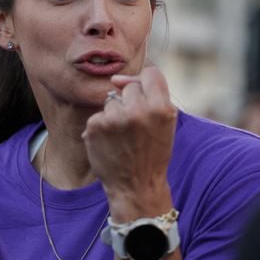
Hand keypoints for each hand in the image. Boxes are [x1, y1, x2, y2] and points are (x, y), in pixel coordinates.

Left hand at [82, 67, 176, 221]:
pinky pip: (99, 115)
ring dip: (116, 114)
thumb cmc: (153, 152)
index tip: (146, 99)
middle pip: (129, 87)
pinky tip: (111, 144)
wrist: (136, 187)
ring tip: (124, 137)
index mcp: (161, 108)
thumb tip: (115, 79)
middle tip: (136, 128)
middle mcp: (137, 110)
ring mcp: (114, 118)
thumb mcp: (165, 122)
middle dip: (131, 102)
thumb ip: (150, 94)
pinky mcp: (95, 126)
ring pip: (112, 100)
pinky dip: (103, 127)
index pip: (150, 73)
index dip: (147, 85)